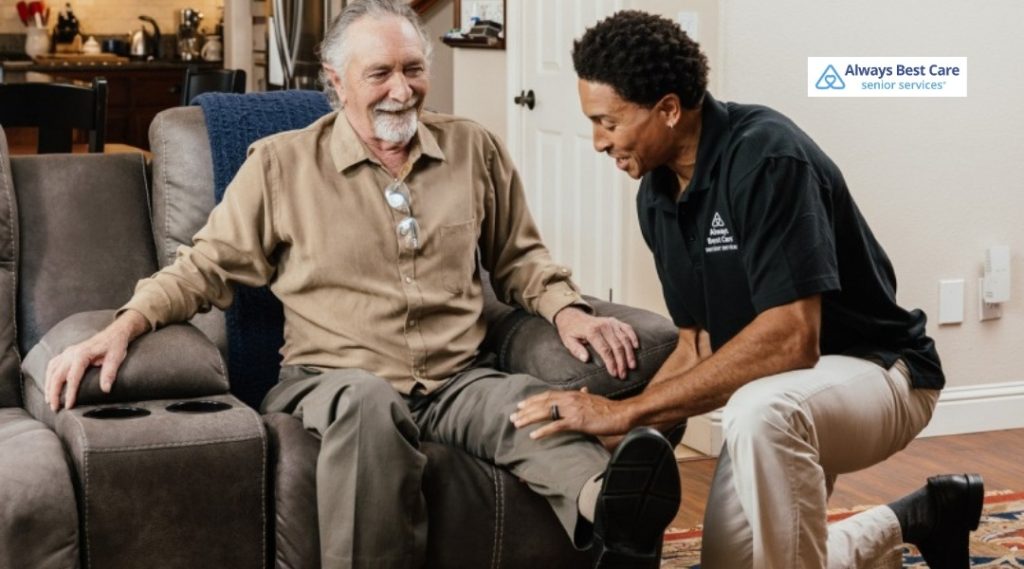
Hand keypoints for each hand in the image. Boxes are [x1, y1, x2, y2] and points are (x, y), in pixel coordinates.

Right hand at [44, 310, 147, 410]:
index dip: (69, 393)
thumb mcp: (116, 358)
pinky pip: (53, 365)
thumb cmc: (115, 345)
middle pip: (57, 375)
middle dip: (53, 393)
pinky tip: (49, 385)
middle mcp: (71, 353)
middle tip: (54, 408)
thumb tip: (105, 390)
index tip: (69, 406)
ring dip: (48, 386)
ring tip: (49, 401)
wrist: (114, 333)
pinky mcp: (67, 353)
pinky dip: (49, 376)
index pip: (73, 377)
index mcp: (82, 354)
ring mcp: (67, 352)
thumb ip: (110, 373)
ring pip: (51, 370)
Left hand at [510, 387, 633, 439]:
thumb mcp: (594, 399)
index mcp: (573, 394)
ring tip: (517, 424)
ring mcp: (573, 410)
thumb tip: (583, 391)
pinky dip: (543, 430)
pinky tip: (533, 435)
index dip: (533, 399)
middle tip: (513, 415)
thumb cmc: (610, 409)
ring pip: (545, 412)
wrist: (622, 414)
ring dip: (529, 418)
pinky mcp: (578, 422)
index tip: (522, 404)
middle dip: (526, 409)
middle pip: (543, 402)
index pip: (548, 395)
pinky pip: (556, 426)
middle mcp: (570, 399)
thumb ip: (585, 396)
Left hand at [553, 307, 638, 378]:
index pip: (605, 350)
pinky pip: (627, 328)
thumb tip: (585, 359)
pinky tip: (636, 347)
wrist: (572, 316)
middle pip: (617, 346)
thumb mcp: (568, 341)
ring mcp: (611, 323)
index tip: (614, 373)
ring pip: (624, 339)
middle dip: (621, 362)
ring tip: (632, 366)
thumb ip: (576, 350)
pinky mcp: (615, 321)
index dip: (611, 363)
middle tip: (623, 375)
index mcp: (592, 331)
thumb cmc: (571, 331)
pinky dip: (633, 337)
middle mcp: (603, 326)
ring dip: (629, 354)